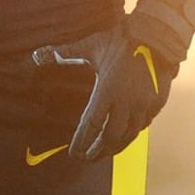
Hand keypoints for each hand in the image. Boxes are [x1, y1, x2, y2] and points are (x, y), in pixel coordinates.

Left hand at [32, 20, 175, 160]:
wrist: (158, 35)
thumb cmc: (121, 40)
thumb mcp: (91, 46)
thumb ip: (64, 53)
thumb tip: (36, 55)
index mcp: (108, 90)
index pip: (91, 124)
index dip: (82, 142)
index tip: (74, 153)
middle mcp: (127, 102)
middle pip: (110, 137)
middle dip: (97, 151)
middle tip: (87, 158)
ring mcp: (144, 104)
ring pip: (129, 135)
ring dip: (115, 147)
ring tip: (104, 153)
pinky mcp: (157, 103)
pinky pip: (144, 125)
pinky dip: (132, 134)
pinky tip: (126, 136)